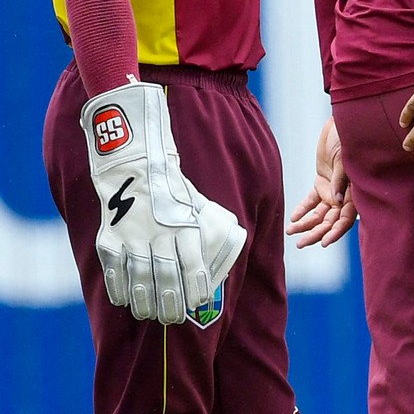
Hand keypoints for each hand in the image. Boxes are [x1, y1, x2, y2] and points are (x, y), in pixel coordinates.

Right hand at [80, 80, 246, 323]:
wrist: (135, 168)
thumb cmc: (174, 191)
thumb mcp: (199, 204)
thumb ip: (212, 227)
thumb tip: (229, 250)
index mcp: (186, 227)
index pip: (194, 267)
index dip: (196, 290)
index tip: (198, 304)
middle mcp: (159, 236)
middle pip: (165, 280)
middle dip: (171, 304)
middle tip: (174, 320)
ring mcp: (132, 239)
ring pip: (139, 280)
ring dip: (145, 303)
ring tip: (150, 315)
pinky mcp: (110, 240)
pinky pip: (114, 272)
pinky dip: (119, 290)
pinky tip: (126, 300)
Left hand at [287, 116, 356, 247]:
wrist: (342, 122)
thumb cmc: (349, 138)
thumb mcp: (346, 158)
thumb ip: (342, 180)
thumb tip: (337, 202)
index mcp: (356, 191)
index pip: (346, 218)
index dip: (336, 231)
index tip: (324, 242)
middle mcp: (345, 194)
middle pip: (331, 220)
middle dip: (317, 233)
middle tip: (301, 244)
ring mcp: (333, 189)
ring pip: (320, 213)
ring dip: (306, 224)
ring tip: (291, 233)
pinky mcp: (322, 181)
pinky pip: (311, 200)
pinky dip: (303, 209)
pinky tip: (294, 218)